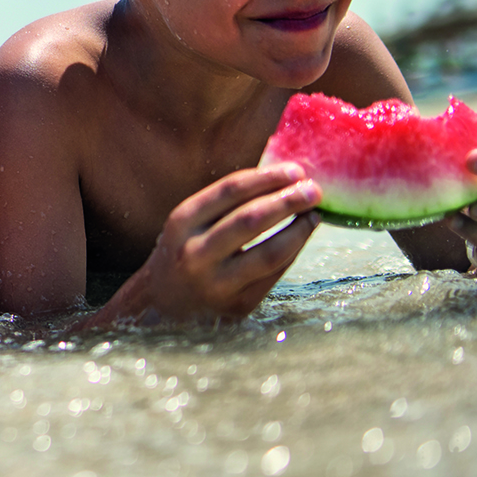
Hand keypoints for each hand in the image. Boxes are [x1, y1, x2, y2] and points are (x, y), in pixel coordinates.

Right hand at [93, 165, 319, 326]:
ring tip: (314, 215)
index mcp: (182, 222)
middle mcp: (196, 253)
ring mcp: (216, 284)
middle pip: (251, 220)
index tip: (295, 170)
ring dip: (298, 231)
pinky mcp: (237, 307)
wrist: (162, 304)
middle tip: (314, 190)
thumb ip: (227, 204)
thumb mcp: (190, 223)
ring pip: (269, 253)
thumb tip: (285, 179)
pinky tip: (301, 237)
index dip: (267, 178)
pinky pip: (273, 276)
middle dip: (288, 201)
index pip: (230, 191)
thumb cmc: (185, 251)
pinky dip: (293, 252)